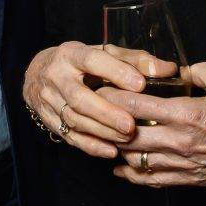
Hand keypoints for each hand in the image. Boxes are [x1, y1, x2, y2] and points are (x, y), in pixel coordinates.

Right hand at [22, 40, 154, 158]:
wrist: (38, 75)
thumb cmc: (81, 63)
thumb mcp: (104, 54)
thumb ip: (135, 60)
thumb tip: (167, 69)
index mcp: (71, 54)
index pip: (92, 61)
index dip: (115, 72)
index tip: (140, 84)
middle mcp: (56, 76)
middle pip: (79, 97)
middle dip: (106, 113)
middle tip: (131, 125)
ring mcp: (49, 100)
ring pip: (74, 120)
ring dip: (102, 131)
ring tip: (127, 138)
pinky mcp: (49, 120)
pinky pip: (69, 136)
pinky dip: (91, 146)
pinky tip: (111, 151)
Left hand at [101, 61, 205, 188]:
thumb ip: (199, 71)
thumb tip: (183, 68)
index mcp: (187, 113)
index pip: (136, 105)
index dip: (112, 97)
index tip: (98, 89)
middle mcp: (181, 141)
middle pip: (128, 136)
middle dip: (106, 125)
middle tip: (90, 115)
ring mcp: (185, 164)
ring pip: (137, 160)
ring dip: (116, 151)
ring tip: (100, 141)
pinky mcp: (193, 179)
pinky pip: (155, 180)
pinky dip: (135, 175)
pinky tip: (122, 168)